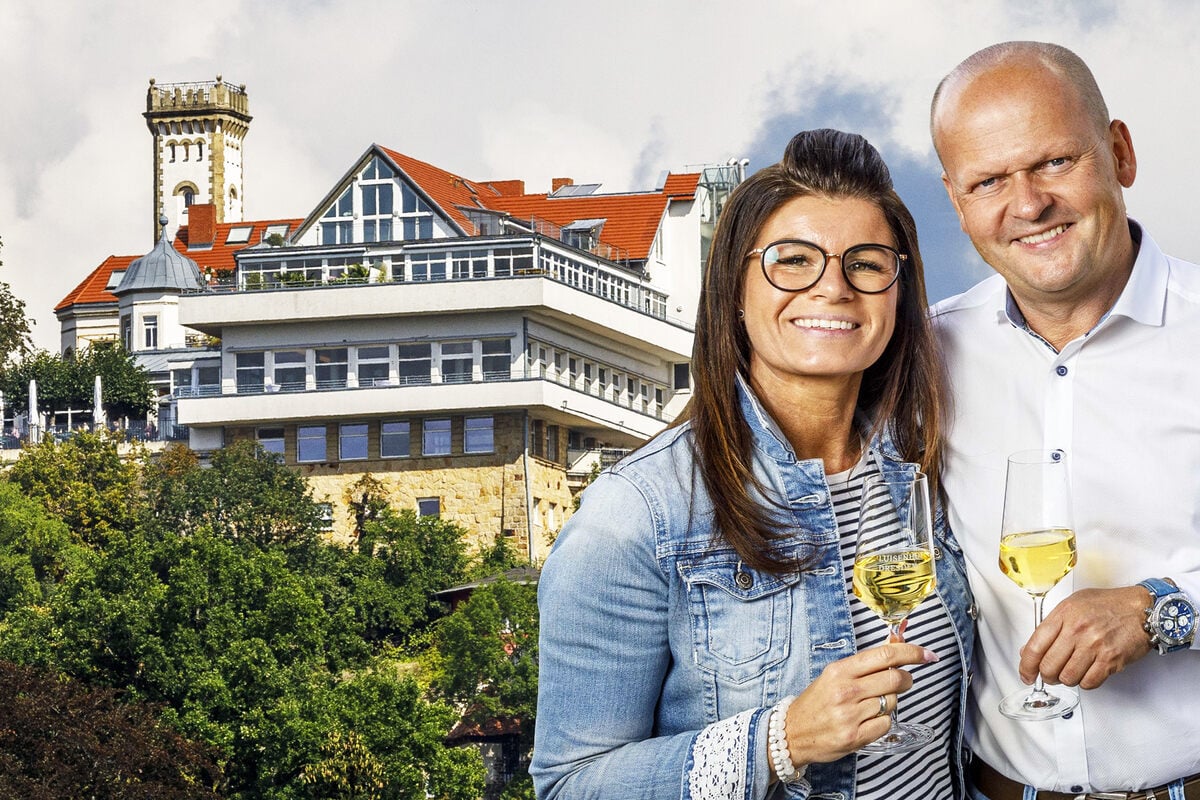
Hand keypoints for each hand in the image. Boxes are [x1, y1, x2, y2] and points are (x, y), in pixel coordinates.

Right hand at [781, 642, 938, 767]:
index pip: (885, 655)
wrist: (793, 732)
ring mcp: (851, 715)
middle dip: (906, 679)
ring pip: (892, 703)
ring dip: (890, 702)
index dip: (911, 653)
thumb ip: (865, 664)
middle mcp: (846, 691)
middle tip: (903, 681)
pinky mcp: (855, 737)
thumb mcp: (835, 675)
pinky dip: (883, 721)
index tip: (927, 654)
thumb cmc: (817, 701)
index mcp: (840, 670)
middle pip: (895, 679)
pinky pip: (886, 724)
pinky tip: (868, 720)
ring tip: (872, 704)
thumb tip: (897, 646)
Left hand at [1019, 586, 1150, 689]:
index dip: (1026, 666)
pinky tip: (1087, 673)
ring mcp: (1094, 646)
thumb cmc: (1108, 605)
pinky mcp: (1111, 660)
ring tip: (1071, 671)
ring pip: (1067, 677)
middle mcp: (1077, 630)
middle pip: (1048, 666)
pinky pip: (1089, 682)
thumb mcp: (1073, 604)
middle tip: (1049, 675)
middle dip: (1046, 676)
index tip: (1026, 674)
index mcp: (1064, 615)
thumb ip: (1051, 626)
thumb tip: (1029, 650)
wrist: (1142, 609)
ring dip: (1066, 679)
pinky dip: (1085, 682)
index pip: (1035, 646)